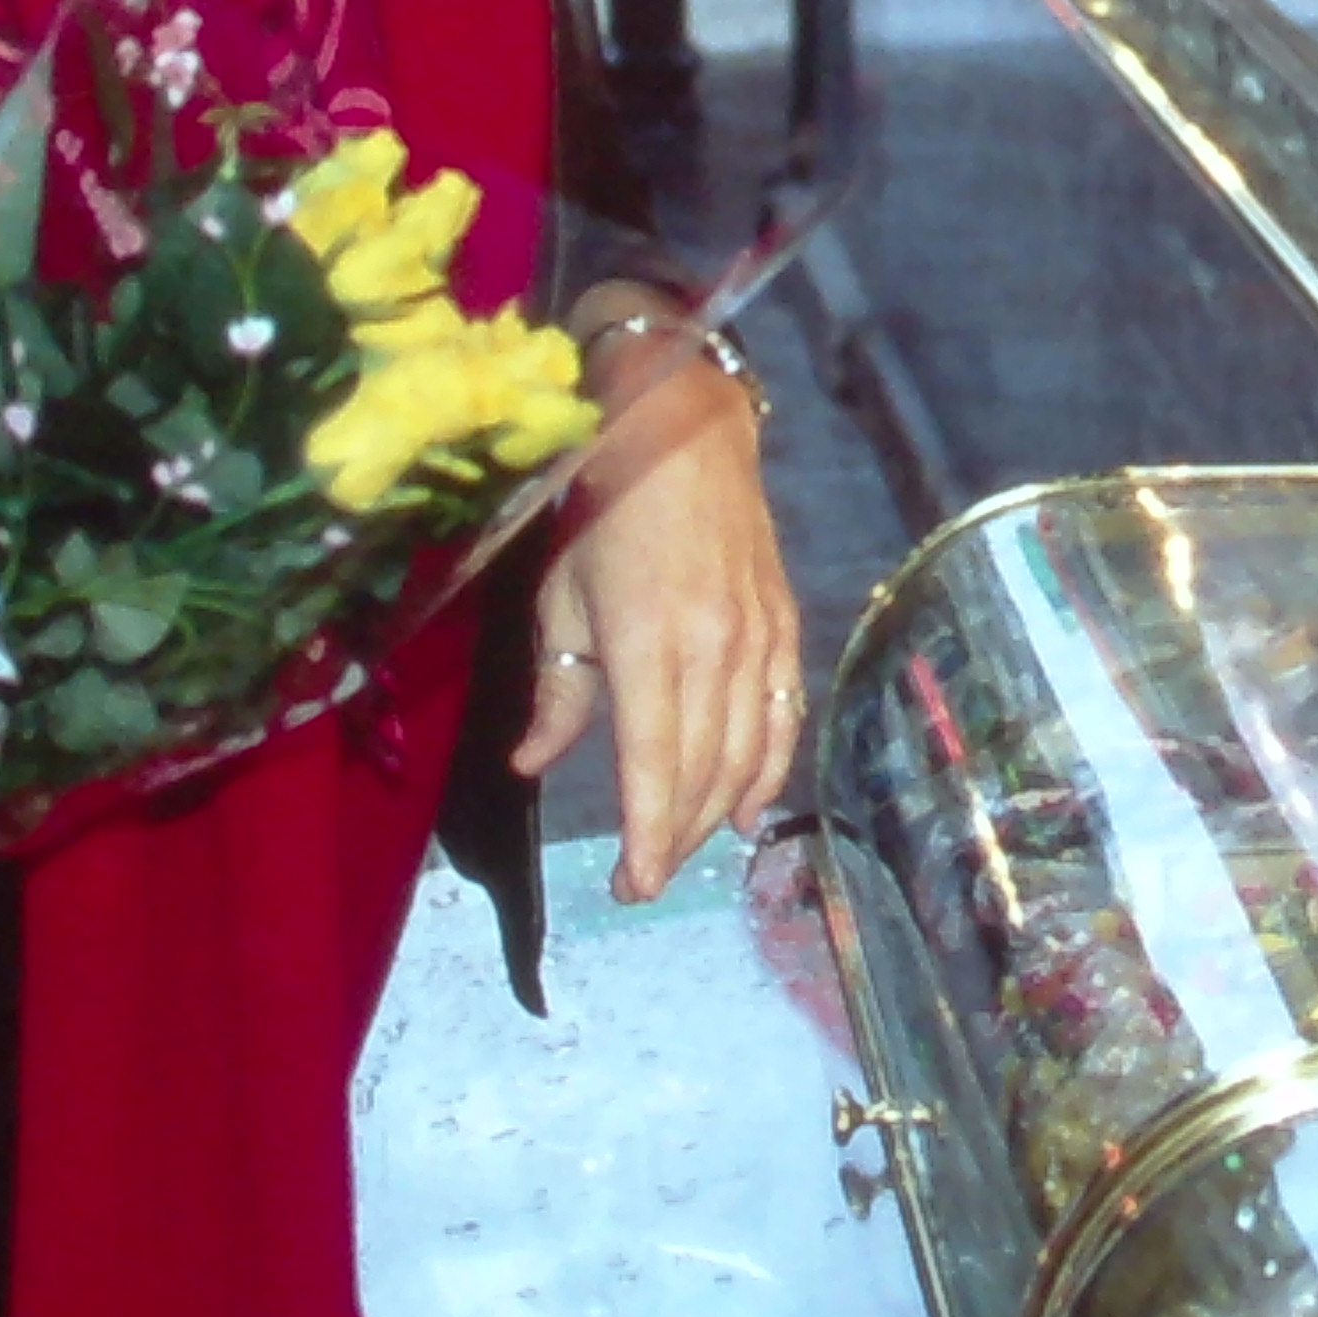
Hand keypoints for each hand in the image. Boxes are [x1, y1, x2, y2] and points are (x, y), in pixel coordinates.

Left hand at [511, 335, 798, 901]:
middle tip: (646, 876)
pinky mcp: (783, 626)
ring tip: (685, 847)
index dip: (645, 839)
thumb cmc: (604, 509)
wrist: (683, 430)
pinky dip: (769, 770)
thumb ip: (556, 690)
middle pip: (700, 774)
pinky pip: (782, 717)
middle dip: (673, 837)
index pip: (652, 769)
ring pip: (744, 755)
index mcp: (647, 646)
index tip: (631, 886)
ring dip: (714, 813)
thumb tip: (534, 765)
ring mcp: (756, 640)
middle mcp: (712, 651)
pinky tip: (749, 809)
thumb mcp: (559, 597)